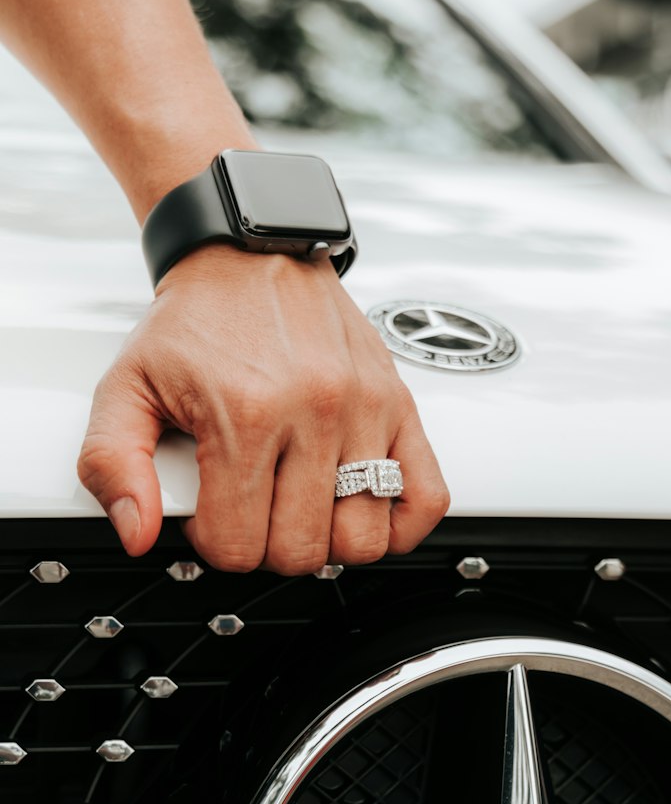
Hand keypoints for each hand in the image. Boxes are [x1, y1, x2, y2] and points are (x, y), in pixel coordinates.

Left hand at [78, 245, 449, 572]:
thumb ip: (112, 464)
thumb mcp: (126, 387)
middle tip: (255, 513)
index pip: (240, 543)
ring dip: (331, 542)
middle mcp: (314, 411)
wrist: (248, 254)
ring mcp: (365, 410)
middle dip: (271, 547)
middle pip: (303, 550)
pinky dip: (399, 525)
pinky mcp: (399, 406)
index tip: (213, 516)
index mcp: (246, 413)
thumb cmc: (195, 324)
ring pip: (364, 538)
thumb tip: (139, 532)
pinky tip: (362, 512)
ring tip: (304, 510)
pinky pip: (426, 497)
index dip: (218, 545)